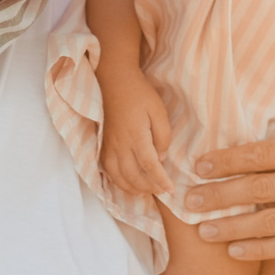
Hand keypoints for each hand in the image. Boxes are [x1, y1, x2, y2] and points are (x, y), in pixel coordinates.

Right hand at [98, 67, 174, 195]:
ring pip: (118, 177)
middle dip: (148, 188)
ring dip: (133, 189)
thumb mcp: (159, 111)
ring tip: (146, 192)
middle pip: (133, 176)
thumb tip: (161, 158)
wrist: (114, 81)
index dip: (160, 181)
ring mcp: (109, 146)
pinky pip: (108, 171)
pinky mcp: (103, 145)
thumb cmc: (139, 94)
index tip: (171, 191)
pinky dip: (118, 182)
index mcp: (136, 135)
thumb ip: (163, 136)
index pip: (149, 166)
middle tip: (162, 191)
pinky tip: (128, 184)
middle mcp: (120, 145)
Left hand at [184, 119, 274, 262]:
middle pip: (260, 188)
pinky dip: (261, 248)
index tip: (198, 166)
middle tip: (188, 200)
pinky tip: (235, 249)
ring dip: (233, 226)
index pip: (262, 154)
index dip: (227, 161)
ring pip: (271, 222)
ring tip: (203, 230)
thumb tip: (250, 145)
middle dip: (220, 195)